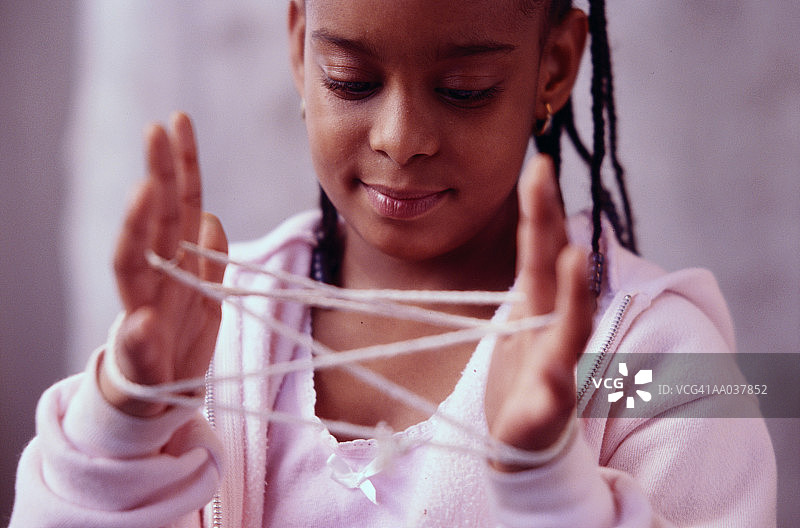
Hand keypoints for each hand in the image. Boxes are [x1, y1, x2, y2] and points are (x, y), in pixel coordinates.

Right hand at [98, 112, 227, 416]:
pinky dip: (139, 337)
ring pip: (134, 267)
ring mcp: (144, 315)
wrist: (162, 392)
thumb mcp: (206, 295)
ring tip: (144, 193)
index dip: (179, 168)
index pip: (176, 207)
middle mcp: (154, 280)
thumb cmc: (182, 336)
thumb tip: (210, 217)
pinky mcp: (141, 359)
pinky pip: (141, 347)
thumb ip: (207, 258)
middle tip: (155, 131)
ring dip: (137, 230)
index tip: (176, 123)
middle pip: (153, 222)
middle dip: (156, 177)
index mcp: (173, 263)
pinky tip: (140, 324)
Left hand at [485, 155, 594, 470]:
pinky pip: (552, 399)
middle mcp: (550, 330)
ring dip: (572, 294)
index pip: (539, 250)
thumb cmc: (521, 377)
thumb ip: (535, 285)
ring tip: (574, 256)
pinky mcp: (544, 411)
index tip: (536, 162)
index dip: (539, 208)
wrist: (522, 443)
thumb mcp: (520, 323)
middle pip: (552, 274)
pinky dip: (555, 387)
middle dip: (550, 224)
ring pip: (568, 330)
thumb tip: (549, 238)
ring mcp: (552, 369)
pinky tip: (557, 374)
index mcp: (536, 308)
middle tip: (544, 176)